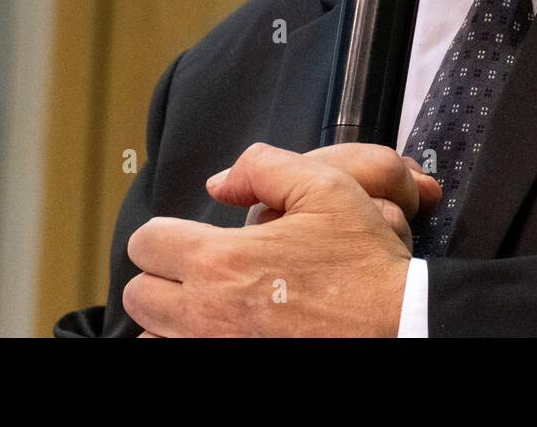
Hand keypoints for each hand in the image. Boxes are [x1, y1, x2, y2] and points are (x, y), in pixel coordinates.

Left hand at [123, 142, 433, 336]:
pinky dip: (187, 342)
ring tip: (206, 302)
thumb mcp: (327, 188)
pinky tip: (218, 329)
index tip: (188, 234)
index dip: (166, 231)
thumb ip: (265, 167)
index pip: (148, 242)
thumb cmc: (365, 268)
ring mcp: (218, 347)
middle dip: (161, 274)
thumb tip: (221, 181)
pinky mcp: (233, 369)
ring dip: (171, 314)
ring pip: (153, 333)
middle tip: (194, 268)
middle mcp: (207, 313)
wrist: (397, 326)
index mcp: (222, 260)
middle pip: (139, 292)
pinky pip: (178, 358)